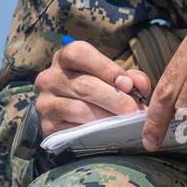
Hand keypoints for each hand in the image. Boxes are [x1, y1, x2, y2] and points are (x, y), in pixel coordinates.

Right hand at [35, 39, 151, 137]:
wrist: (69, 117)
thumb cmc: (94, 91)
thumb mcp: (109, 78)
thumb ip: (128, 77)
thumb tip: (140, 85)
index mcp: (64, 58)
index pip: (79, 53)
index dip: (105, 68)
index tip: (127, 84)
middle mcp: (49, 78)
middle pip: (84, 85)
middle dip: (114, 98)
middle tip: (134, 109)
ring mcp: (46, 103)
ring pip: (80, 109)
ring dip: (107, 117)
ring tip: (125, 122)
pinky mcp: (47, 126)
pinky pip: (73, 129)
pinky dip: (94, 132)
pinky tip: (108, 132)